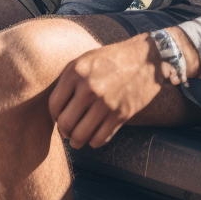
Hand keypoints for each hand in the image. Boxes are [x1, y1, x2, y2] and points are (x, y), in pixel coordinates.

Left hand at [48, 28, 199, 148]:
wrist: (146, 57)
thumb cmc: (112, 59)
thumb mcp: (85, 60)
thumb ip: (69, 80)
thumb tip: (56, 111)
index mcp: (75, 71)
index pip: (54, 105)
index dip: (55, 117)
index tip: (60, 119)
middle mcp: (88, 87)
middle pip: (66, 123)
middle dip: (65, 132)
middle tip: (68, 133)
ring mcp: (105, 102)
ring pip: (81, 135)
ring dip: (77, 141)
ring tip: (78, 140)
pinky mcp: (121, 114)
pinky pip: (100, 139)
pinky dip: (94, 142)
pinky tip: (94, 136)